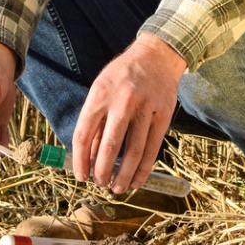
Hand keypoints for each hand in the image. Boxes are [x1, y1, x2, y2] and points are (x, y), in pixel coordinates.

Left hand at [71, 33, 186, 193]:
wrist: (156, 55)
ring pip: (133, 151)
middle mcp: (122, 100)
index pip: (84, 134)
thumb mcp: (101, 90)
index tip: (81, 177)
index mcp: (100, 94)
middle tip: (100, 184)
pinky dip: (144, 168)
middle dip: (102, 171)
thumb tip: (88, 158)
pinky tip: (138, 180)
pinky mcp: (163, 114)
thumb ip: (95, 122)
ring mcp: (145, 107)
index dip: (81, 160)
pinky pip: (153, 148)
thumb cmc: (123, 75)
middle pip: (109, 146)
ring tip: (118, 189)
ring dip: (124, 175)